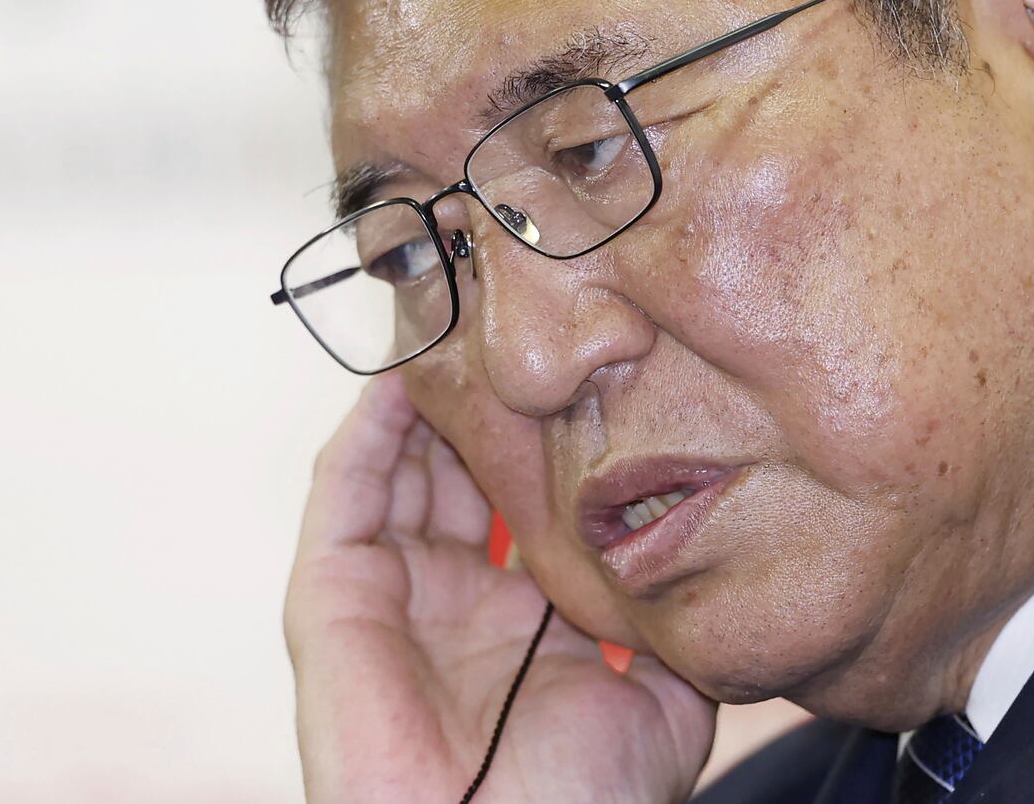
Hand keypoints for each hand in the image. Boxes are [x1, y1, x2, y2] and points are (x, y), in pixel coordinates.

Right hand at [285, 373, 716, 802]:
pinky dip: (370, 426)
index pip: (532, 504)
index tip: (594, 374)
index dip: (554, 441)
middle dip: (494, 405)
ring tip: (467, 324)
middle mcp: (455, 597)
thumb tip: (703, 561)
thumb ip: (675, 633)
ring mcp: (391, 591)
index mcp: (525, 621)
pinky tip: (410, 373)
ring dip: (431, 398)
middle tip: (523, 330)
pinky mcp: (330, 594)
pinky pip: (343, 489)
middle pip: (465, 471)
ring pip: (402, 464)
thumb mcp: (662, 708)